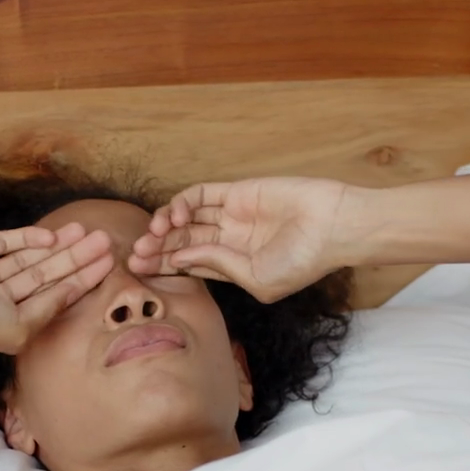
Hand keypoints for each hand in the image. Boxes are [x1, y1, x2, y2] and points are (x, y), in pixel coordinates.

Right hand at [0, 222, 113, 355]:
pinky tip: (50, 235)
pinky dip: (26, 238)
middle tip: (106, 240)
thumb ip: (46, 310)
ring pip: (30, 258)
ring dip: (58, 246)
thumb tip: (69, 294)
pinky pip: (4, 243)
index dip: (83, 281)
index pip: (55, 298)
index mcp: (12, 323)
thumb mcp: (17, 328)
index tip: (109, 265)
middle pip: (47, 276)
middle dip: (76, 259)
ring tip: (86, 231)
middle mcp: (1, 300)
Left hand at [128, 177, 354, 301]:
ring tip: (154, 235)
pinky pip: (201, 195)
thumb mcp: (256, 278)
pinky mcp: (237, 192)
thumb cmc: (303, 262)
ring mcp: (233, 215)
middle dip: (157, 247)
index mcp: (234, 267)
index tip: (138, 270)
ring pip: (187, 218)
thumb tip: (182, 259)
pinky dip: (183, 202)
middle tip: (136, 253)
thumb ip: (217, 266)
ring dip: (165, 225)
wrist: (334, 227)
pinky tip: (175, 216)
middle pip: (183, 242)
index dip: (163, 266)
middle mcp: (230, 241)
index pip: (190, 265)